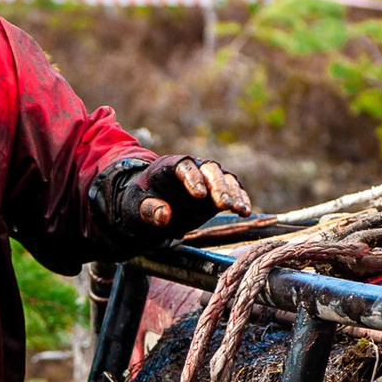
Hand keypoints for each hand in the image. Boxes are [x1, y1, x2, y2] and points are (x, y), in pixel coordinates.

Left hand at [123, 156, 252, 236]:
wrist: (150, 211)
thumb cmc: (139, 204)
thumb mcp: (135, 208)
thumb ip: (148, 210)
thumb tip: (164, 216)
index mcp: (169, 166)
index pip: (184, 167)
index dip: (193, 178)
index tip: (199, 195)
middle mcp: (192, 169)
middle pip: (210, 169)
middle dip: (218, 186)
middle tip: (224, 204)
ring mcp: (207, 181)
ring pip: (225, 180)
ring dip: (234, 194)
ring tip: (239, 209)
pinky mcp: (216, 195)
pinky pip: (233, 193)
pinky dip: (240, 200)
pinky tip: (245, 211)